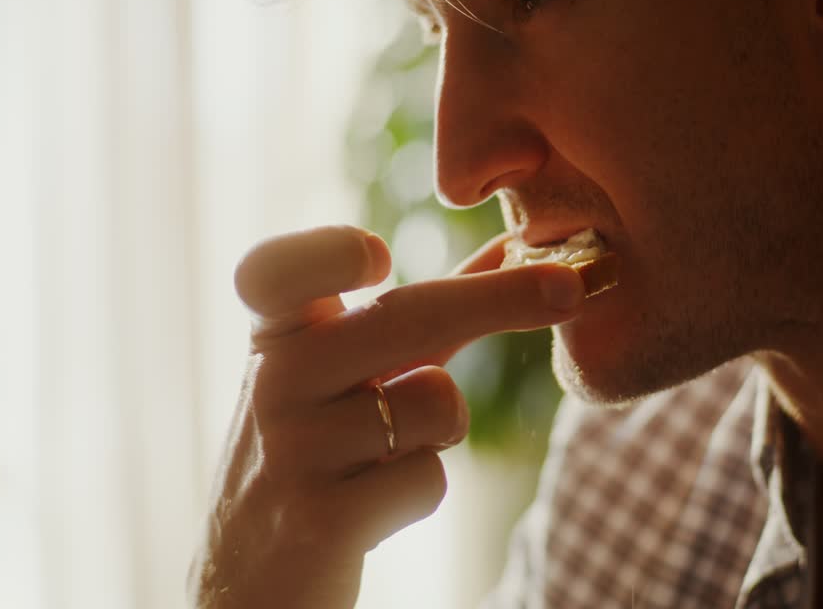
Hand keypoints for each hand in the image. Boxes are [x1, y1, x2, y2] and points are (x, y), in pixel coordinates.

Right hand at [189, 225, 585, 607]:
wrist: (251, 578)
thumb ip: (426, 309)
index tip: (380, 257)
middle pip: (405, 317)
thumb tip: (512, 246)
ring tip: (392, 448)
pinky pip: (428, 478)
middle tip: (571, 289)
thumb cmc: (320, 451)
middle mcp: (273, 383)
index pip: (277, 271)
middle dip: (502, 298)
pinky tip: (375, 504)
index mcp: (277, 334)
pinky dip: (422, 488)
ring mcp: (290, 453)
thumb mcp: (354, 372)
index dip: (327, 254)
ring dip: (444, 426)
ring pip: (435, 400)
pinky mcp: (318, 522)